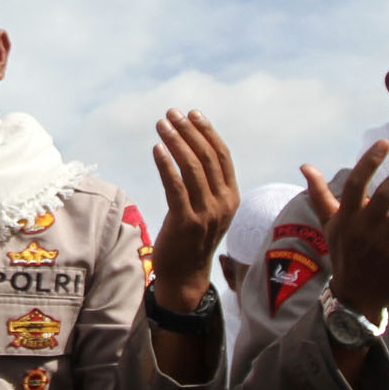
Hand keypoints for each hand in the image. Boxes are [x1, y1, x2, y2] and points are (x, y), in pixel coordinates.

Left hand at [147, 110, 237, 314]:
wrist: (186, 276)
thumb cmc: (192, 239)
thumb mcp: (209, 210)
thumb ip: (208, 185)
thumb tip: (193, 149)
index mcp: (231, 197)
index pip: (222, 156)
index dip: (207, 132)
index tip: (192, 114)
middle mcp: (222, 203)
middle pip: (207, 157)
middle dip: (189, 131)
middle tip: (172, 113)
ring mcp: (206, 214)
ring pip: (192, 168)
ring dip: (176, 142)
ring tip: (162, 125)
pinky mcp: (185, 223)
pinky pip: (176, 187)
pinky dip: (166, 165)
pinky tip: (157, 150)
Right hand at [301, 138, 388, 323]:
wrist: (357, 294)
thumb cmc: (345, 252)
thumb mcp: (330, 223)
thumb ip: (320, 194)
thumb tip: (305, 166)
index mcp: (348, 217)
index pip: (356, 183)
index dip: (369, 162)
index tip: (384, 143)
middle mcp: (366, 227)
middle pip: (386, 193)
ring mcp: (386, 242)